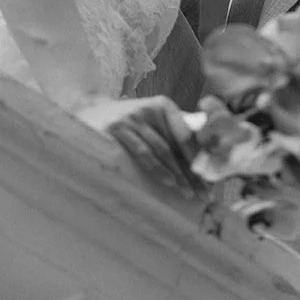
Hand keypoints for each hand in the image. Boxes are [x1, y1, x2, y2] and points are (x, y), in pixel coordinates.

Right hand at [89, 96, 204, 197]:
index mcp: (163, 105)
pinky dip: (157, 169)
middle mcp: (149, 109)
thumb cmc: (128, 121)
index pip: (186, 135)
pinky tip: (168, 182)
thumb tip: (203, 156)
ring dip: (177, 174)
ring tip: (188, 193)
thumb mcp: (150, 119)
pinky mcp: (117, 128)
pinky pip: (143, 152)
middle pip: (176, 145)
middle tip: (203, 194)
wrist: (90, 111)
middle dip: (191, 171)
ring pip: (162, 150)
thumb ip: (172, 131)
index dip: (199, 157)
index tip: (209, 178)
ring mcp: (133, 118)